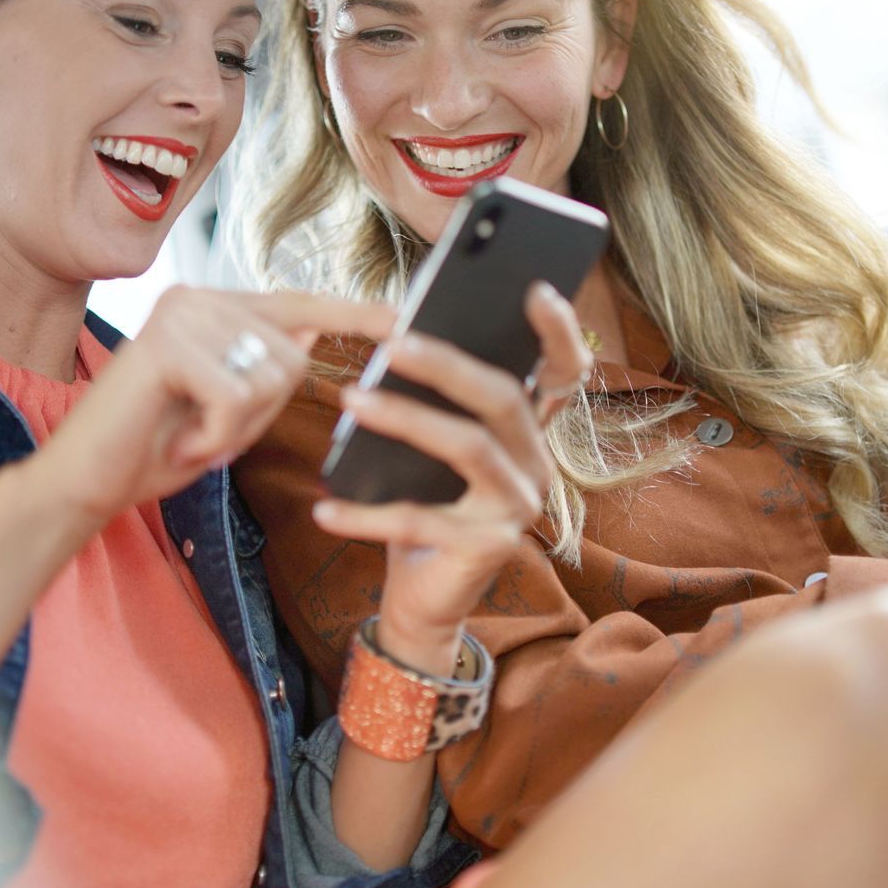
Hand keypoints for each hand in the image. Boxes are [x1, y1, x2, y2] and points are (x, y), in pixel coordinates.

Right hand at [31, 287, 394, 529]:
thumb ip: (267, 369)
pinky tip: (180, 439)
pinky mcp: (167, 343)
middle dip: (261, 414)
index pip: (298, 303)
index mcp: (212, 308)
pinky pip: (238, 397)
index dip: (353, 312)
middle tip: (204, 432)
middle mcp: (197, 296)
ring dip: (236, 428)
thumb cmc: (153, 449)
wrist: (83, 484)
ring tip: (189, 433)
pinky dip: (218, 436)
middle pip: (294, 355)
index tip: (403, 316)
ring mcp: (181, 313)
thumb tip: (319, 329)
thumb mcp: (227, 411)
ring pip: (271, 377)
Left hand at [309, 283, 589, 673]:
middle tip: (390, 342)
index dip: (559, 331)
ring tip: (350, 398)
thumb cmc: (424, 507)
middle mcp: (536, 464)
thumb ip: (434, 403)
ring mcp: (517, 507)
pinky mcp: (487, 547)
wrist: (425, 598)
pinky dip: (367, 513)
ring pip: (468, 447)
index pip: (564, 373)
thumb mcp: (430, 451)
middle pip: (502, 397)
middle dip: (445, 363)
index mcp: (525, 432)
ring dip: (405, 418)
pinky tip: (324, 507)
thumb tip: (397, 337)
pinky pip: (420, 520)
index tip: (536, 289)